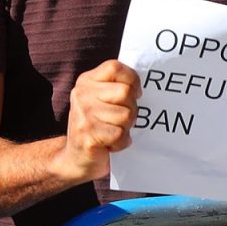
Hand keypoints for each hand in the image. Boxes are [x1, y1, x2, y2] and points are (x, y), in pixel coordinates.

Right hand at [54, 60, 140, 182]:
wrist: (76, 158)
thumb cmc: (99, 126)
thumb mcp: (104, 99)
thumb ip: (120, 86)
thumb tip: (150, 82)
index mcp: (87, 81)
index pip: (115, 67)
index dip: (132, 80)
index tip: (134, 94)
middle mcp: (81, 94)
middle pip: (125, 92)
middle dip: (131, 108)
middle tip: (121, 119)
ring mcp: (83, 114)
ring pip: (126, 115)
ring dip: (126, 127)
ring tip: (113, 131)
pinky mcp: (88, 135)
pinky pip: (120, 134)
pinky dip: (121, 142)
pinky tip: (111, 144)